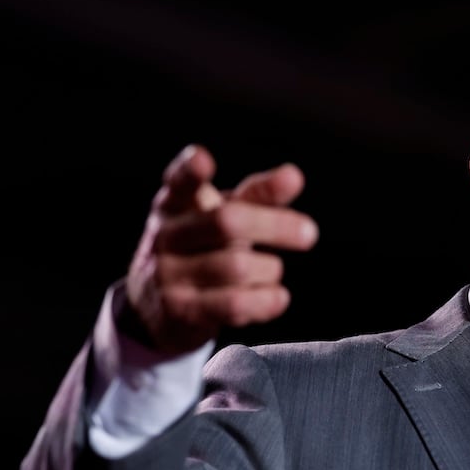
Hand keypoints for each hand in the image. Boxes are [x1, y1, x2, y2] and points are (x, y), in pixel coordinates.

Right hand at [124, 144, 318, 354]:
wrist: (159, 308)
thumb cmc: (203, 250)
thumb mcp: (223, 217)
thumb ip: (257, 196)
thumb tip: (293, 175)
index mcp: (174, 204)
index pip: (179, 182)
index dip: (189, 170)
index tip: (203, 159)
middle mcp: (166, 235)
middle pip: (226, 222)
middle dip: (275, 226)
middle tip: (309, 233)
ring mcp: (167, 274)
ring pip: (238, 266)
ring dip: (270, 269)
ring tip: (272, 270)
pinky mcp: (179, 310)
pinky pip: (234, 304)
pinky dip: (266, 301)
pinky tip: (278, 297)